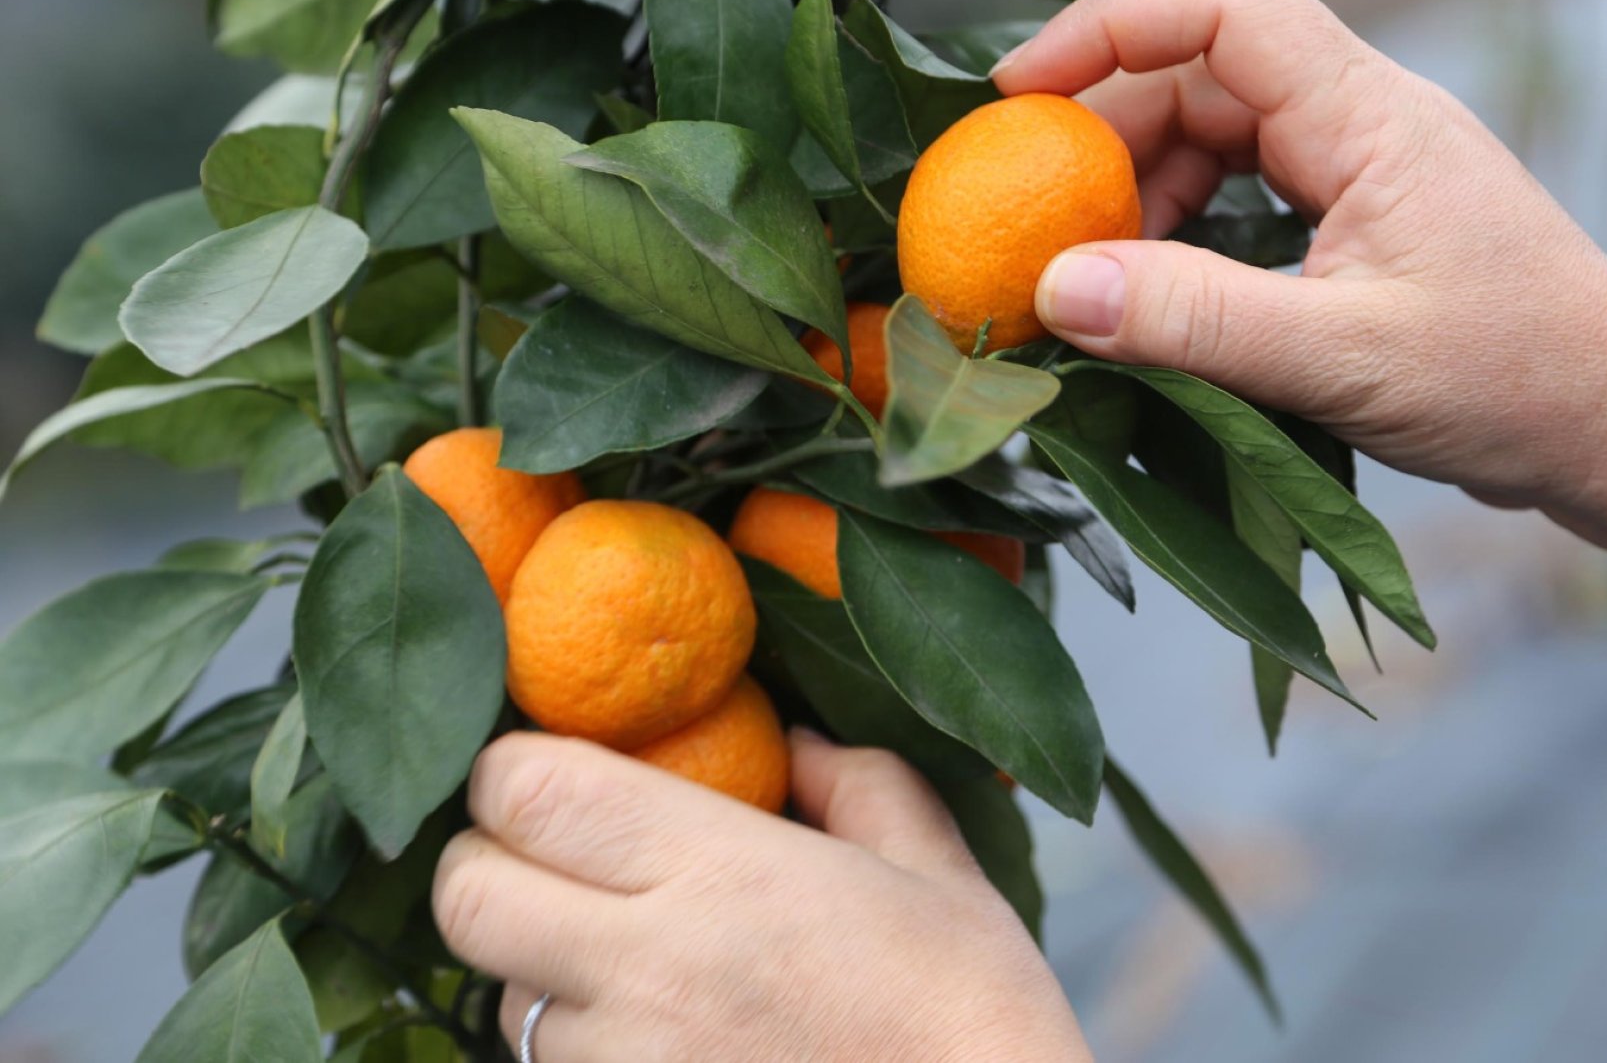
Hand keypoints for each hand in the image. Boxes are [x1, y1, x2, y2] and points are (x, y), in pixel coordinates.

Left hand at [432, 730, 1089, 1061]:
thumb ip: (856, 782)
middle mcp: (651, 966)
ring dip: (536, 968)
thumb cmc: (971, 1011)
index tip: (557, 766)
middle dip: (488, 861)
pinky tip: (658, 1030)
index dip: (516, 767)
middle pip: (467, 896)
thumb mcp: (934, 866)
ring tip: (627, 956)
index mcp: (722, 869)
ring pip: (500, 999)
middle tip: (553, 851)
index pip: (527, 790)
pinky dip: (578, 1046)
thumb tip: (797, 742)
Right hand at [1000, 0, 1606, 748]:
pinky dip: (1180, 232)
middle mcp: (1362, 119)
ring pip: (1214, 132)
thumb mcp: (1345, 359)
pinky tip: (1154, 298)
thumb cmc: (1520, 385)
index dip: (1108, 26)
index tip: (1020, 93)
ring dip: (1139, 191)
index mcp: (1370, 115)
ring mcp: (1360, 169)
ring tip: (1090, 277)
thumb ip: (1196, 323)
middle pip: (1200, 69)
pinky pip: (1241, 192)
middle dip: (1105, 129)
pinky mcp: (1356, 223)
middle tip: (1034, 219)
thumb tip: (1055, 290)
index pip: (1222, 4)